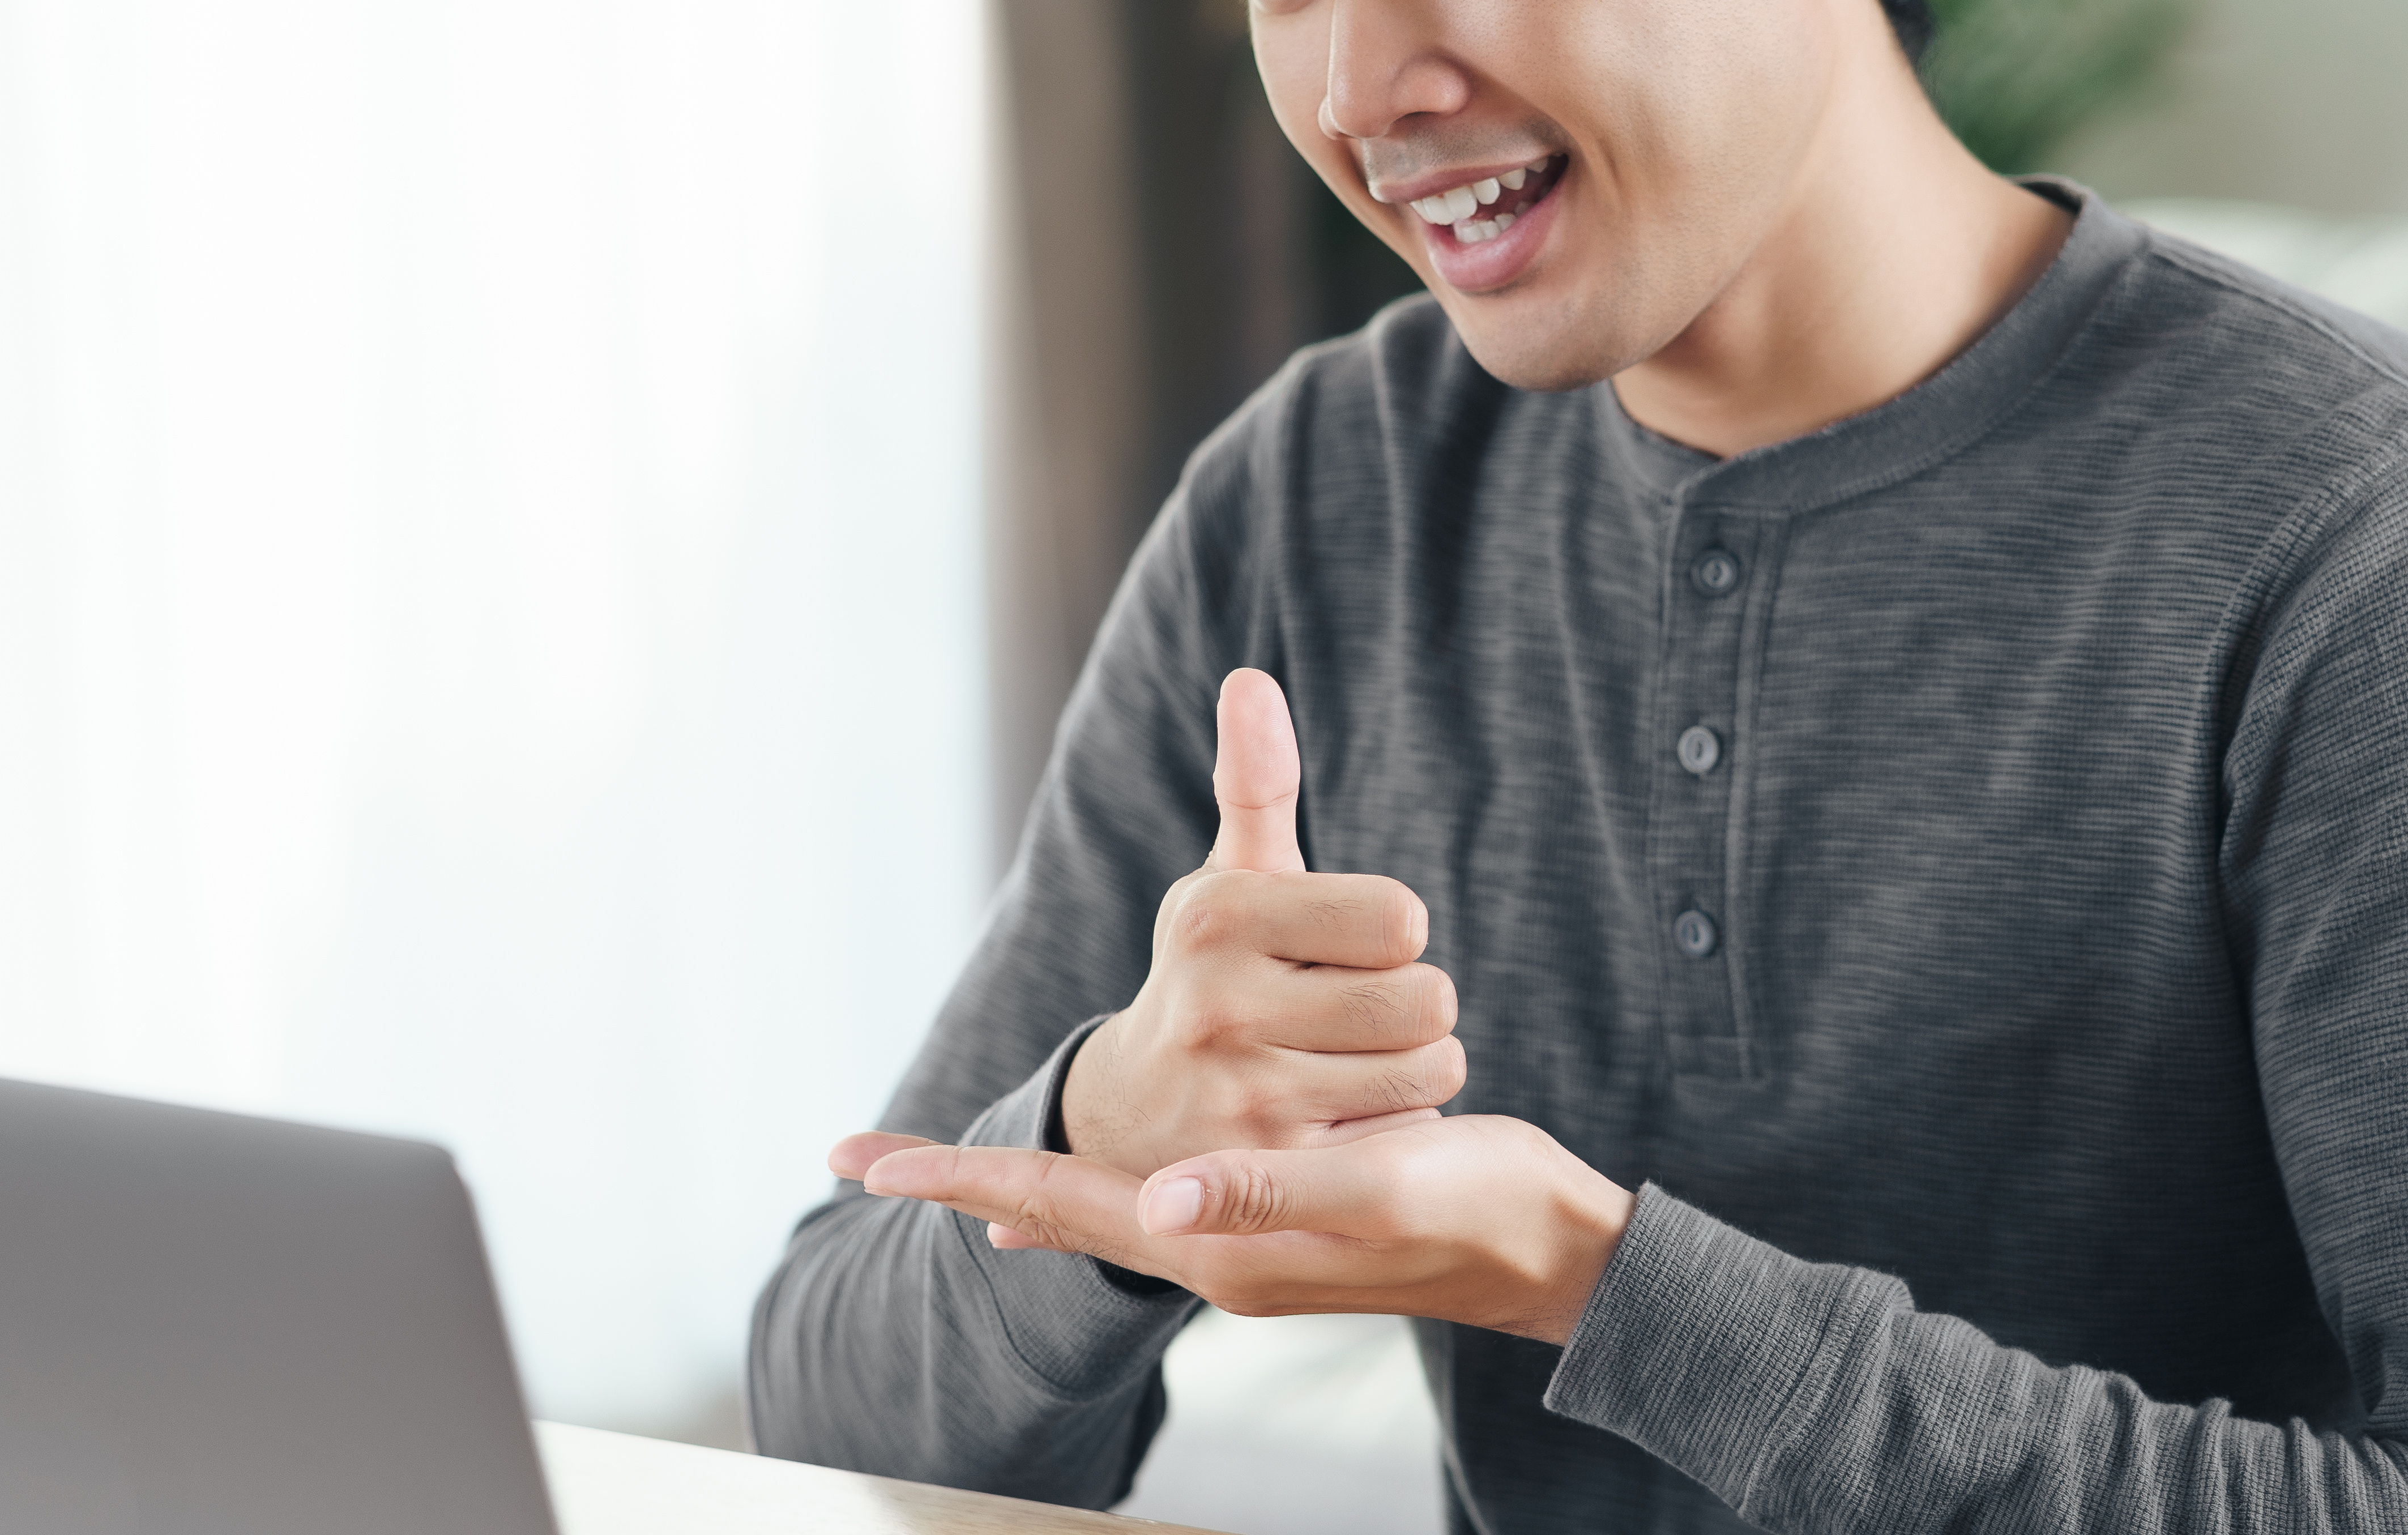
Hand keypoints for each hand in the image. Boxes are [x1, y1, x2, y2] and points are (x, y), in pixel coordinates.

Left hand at [828, 1115, 1636, 1346]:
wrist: (1547, 1250)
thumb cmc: (1473, 1208)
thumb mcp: (1374, 1185)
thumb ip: (1266, 1196)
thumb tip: (1156, 1202)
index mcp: (1219, 1244)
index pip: (1060, 1205)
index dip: (964, 1175)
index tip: (866, 1157)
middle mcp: (1213, 1253)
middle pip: (1055, 1213)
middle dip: (962, 1179)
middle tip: (860, 1153)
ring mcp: (1239, 1245)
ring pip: (1097, 1214)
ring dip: (1020, 1190)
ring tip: (943, 1175)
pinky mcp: (1271, 1223)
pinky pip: (1147, 1212)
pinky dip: (1089, 1204)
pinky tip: (1073, 1208)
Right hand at [1054, 670, 1464, 1180]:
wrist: (1133, 1119)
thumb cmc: (1211, 976)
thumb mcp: (1229, 882)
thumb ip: (1256, 783)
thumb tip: (1252, 680)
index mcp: (1218, 916)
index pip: (1401, 916)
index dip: (1390, 932)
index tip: (1343, 948)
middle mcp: (1219, 1007)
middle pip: (1426, 997)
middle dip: (1414, 1005)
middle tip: (1361, 1014)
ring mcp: (1244, 1101)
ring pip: (1430, 1069)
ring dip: (1416, 1068)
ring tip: (1353, 1065)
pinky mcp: (1277, 1181)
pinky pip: (1407, 1137)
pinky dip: (1394, 1129)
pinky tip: (1341, 1123)